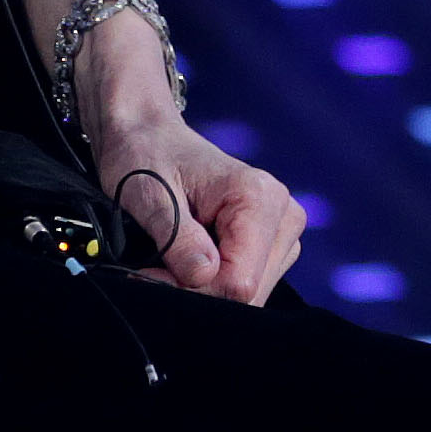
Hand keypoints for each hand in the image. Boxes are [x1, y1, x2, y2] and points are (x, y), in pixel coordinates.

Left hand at [88, 108, 304, 304]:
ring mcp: (283, 230)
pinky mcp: (274, 243)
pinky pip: (247, 283)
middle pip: (250, 292)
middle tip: (155, 269)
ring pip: (250, 294)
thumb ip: (178, 238)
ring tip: (172, 257)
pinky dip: (214, 282)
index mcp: (259, 198)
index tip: (150, 275)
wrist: (151, 138)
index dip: (193, 289)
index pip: (240, 280)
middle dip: (199, 291)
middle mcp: (284, 214)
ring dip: (205, 288)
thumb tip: (203, 276)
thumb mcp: (149, 196)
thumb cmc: (146, 157)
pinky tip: (192, 258)